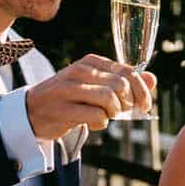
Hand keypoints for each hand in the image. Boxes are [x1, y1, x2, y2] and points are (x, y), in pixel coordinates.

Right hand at [23, 56, 150, 142]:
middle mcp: (80, 71)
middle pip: (121, 86)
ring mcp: (69, 89)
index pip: (128, 72)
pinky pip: (96, 116)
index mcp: (91, 62)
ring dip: (113, 113)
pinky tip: (92, 122)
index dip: (142, 91)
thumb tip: (152, 79)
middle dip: (128, 104)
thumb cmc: (69, 98)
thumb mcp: (96, 85)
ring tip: (106, 116)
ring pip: (109, 99)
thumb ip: (124, 81)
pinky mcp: (63, 109)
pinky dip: (100, 123)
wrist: (32, 111)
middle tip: (120, 112)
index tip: (144, 106)